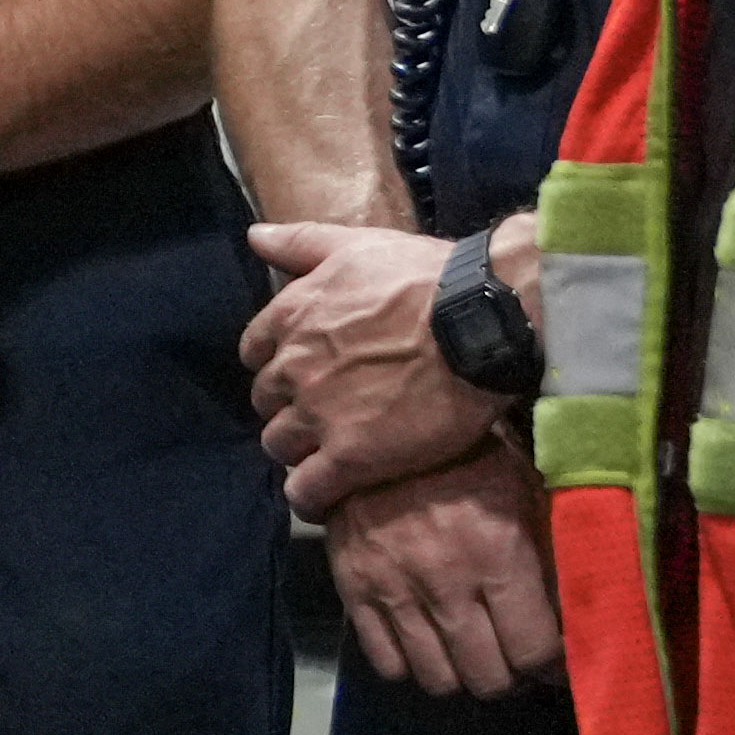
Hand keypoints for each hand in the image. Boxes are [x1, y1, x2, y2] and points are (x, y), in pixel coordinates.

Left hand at [248, 212, 498, 508]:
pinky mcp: (350, 457)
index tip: (302, 373)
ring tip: (329, 454)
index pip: (255, 352)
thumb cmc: (426, 276)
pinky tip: (326, 497)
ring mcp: (319, 414)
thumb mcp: (357, 244)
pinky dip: (310, 497)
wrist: (480, 322)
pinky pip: (306, 491)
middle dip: (287, 408)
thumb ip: (300, 242)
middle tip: (323, 414)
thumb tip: (253, 237)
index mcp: (292, 316)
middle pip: (266, 402)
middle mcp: (295, 366)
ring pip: (280, 446)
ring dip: (297, 451)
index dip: (277, 365)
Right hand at [320, 442, 561, 695]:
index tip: (557, 659)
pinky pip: (388, 664)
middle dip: (513, 675)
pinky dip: (414, 665)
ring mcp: (394, 589)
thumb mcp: (525, 491)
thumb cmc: (469, 457)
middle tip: (516, 655)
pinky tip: (431, 642)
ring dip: (465, 675)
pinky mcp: (354, 591)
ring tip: (475, 652)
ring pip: (440, 681)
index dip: (554, 665)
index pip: (535, 650)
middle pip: (490, 678)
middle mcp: (446, 580)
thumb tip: (581, 612)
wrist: (380, 426)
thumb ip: (553, 553)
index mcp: (497, 551)